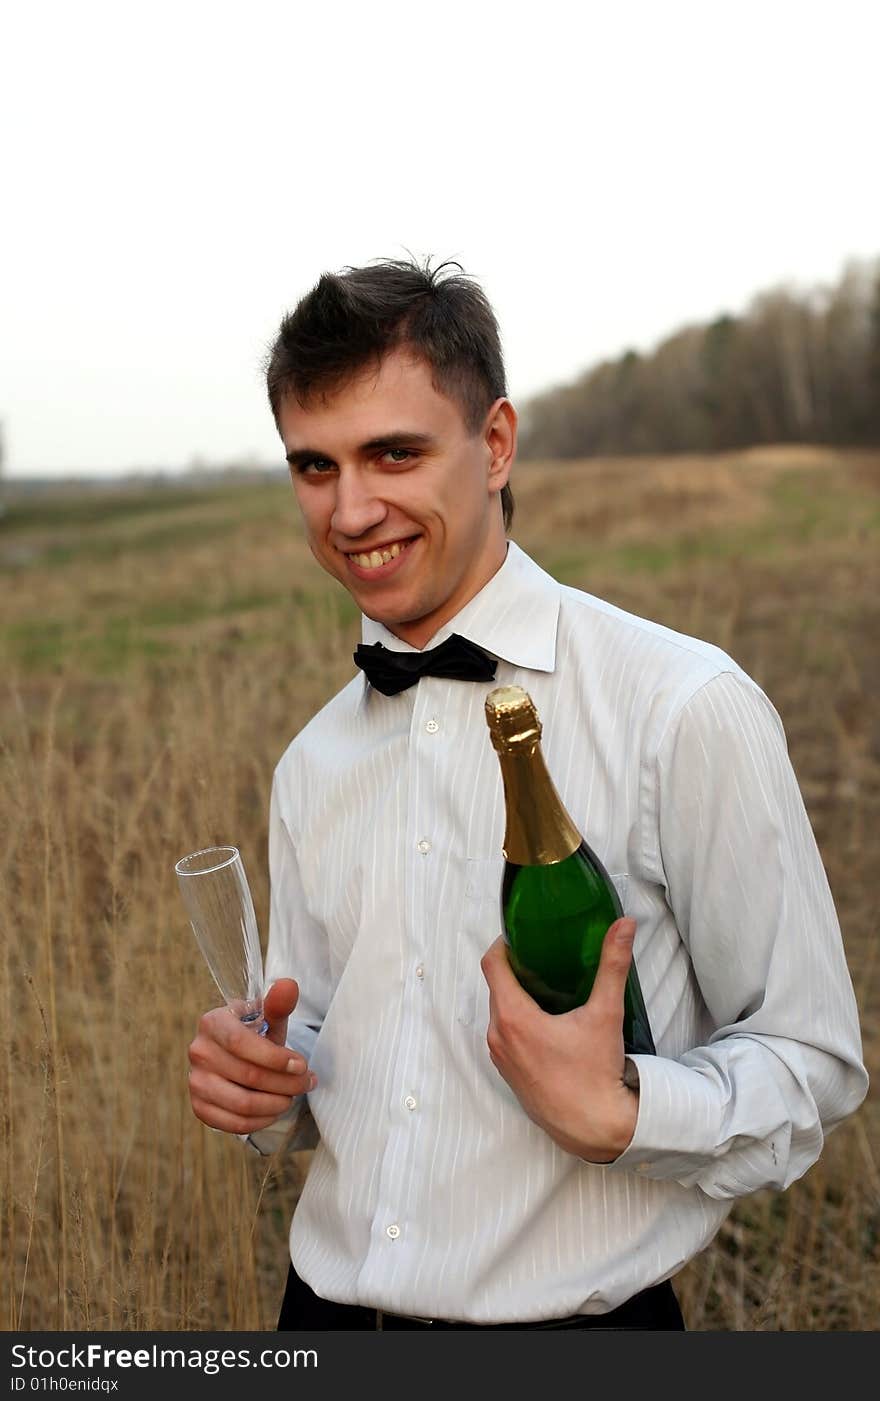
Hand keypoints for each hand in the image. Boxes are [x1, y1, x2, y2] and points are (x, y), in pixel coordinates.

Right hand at [188, 978, 316, 1134]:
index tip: (303, 1065)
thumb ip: (279, 1003)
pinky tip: (276, 1110)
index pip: (241, 1042)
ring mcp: (196, 1082)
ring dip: (277, 1104)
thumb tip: (288, 985)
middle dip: (286, 1083)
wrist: (235, 1057)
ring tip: (293, 1096)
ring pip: (243, 1104)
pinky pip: (234, 1123)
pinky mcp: (200, 1107)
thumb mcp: (268, 1018)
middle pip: (248, 1076)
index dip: (276, 1058)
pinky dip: (262, 1120)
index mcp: (212, 1022)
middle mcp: (198, 1052)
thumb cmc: (255, 1036)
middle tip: (307, 1082)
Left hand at [480, 919, 638, 1161]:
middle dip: (515, 969)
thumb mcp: (606, 1014)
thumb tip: (623, 925)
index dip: (504, 944)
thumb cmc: (596, 1073)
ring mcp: (500, 1057)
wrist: (594, 1127)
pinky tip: (545, 1021)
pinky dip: (517, 1021)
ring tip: (546, 986)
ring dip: (515, 996)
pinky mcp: (508, 1073)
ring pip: (499, 1012)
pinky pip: (503, 1035)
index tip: (524, 936)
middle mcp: (498, 1036)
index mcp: (513, 1017)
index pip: (492, 964)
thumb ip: (613, 965)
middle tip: (543, 957)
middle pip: (496, 987)